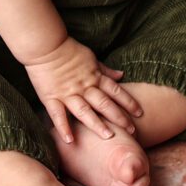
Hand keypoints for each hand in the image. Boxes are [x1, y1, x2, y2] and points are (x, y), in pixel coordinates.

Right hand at [23, 36, 143, 143]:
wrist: (46, 45)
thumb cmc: (68, 50)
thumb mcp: (91, 57)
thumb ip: (105, 70)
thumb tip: (121, 75)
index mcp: (94, 77)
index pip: (115, 91)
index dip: (128, 102)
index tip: (140, 113)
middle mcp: (84, 87)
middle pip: (104, 103)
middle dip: (119, 117)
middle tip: (132, 131)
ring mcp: (68, 93)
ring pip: (85, 111)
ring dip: (97, 124)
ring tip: (109, 136)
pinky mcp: (51, 97)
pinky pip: (58, 115)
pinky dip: (63, 127)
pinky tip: (70, 140)